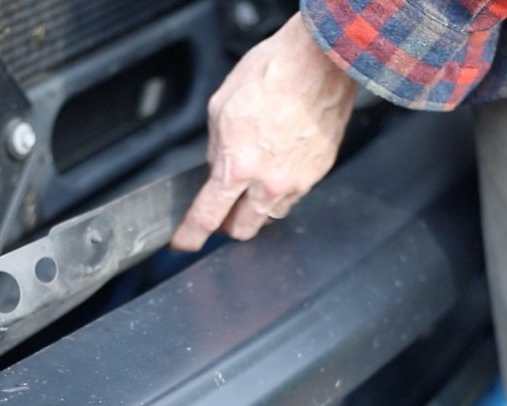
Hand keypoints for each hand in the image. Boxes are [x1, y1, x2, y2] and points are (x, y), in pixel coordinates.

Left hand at [170, 13, 356, 250]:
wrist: (321, 62)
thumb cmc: (272, 74)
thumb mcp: (221, 107)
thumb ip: (216, 149)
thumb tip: (217, 169)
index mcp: (238, 167)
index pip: (208, 216)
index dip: (192, 235)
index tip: (185, 243)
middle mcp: (269, 183)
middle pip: (244, 229)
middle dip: (229, 225)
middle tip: (223, 210)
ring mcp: (298, 181)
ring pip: (272, 214)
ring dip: (258, 207)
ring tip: (256, 179)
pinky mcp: (319, 172)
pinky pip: (295, 194)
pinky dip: (283, 188)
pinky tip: (280, 162)